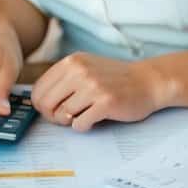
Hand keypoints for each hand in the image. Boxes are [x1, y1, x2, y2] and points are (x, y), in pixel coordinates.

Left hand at [31, 52, 161, 130]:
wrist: (148, 81)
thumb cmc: (115, 79)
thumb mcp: (85, 68)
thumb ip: (63, 79)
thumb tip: (38, 101)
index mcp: (71, 61)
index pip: (39, 89)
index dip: (42, 105)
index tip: (53, 110)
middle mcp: (79, 71)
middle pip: (46, 104)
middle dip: (53, 116)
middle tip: (66, 118)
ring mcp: (93, 86)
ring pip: (62, 115)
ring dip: (70, 122)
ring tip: (83, 116)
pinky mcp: (105, 103)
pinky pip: (79, 124)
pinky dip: (83, 126)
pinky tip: (94, 119)